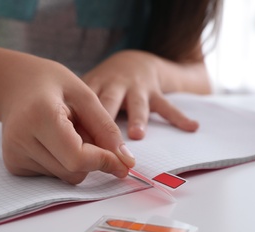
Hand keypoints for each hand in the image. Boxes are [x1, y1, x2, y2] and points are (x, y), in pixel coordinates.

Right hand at [0, 55, 134, 183]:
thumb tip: (126, 162)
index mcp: (39, 116)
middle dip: (93, 159)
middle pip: (74, 171)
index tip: (124, 161)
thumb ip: (106, 128)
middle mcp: (21, 140)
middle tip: (86, 131)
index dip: (105, 161)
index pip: (77, 157)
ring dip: (78, 160)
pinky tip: (54, 140)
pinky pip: (54, 175)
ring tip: (67, 131)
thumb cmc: (51, 83)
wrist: (13, 84)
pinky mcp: (13, 164)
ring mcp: (14, 155)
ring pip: (66, 176)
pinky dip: (64, 162)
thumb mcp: (84, 95)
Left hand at [82, 50, 198, 139]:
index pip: (85, 106)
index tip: (77, 147)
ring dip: (137, 119)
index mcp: (95, 86)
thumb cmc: (106, 85)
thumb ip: (78, 111)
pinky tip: (192, 126)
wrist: (133, 62)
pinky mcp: (155, 91)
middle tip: (101, 144)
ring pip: (137, 104)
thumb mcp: (90, 90)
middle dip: (105, 124)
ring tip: (137, 134)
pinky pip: (168, 105)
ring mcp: (136, 88)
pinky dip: (180, 117)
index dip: (80, 125)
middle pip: (108, 103)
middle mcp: (115, 85)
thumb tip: (63, 142)